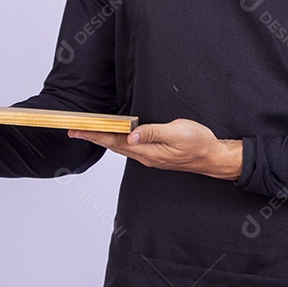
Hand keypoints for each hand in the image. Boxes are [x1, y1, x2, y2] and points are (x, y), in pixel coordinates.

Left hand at [68, 118, 242, 179]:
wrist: (213, 157)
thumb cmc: (198, 143)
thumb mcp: (177, 133)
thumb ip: (154, 133)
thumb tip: (131, 134)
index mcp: (148, 151)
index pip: (115, 140)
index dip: (95, 133)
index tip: (78, 129)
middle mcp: (145, 156)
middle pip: (113, 145)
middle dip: (93, 136)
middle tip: (74, 129)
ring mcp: (150, 156)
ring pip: (120, 147)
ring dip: (103, 138)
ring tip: (89, 131)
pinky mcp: (154, 154)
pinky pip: (129, 148)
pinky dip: (117, 140)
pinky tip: (115, 136)